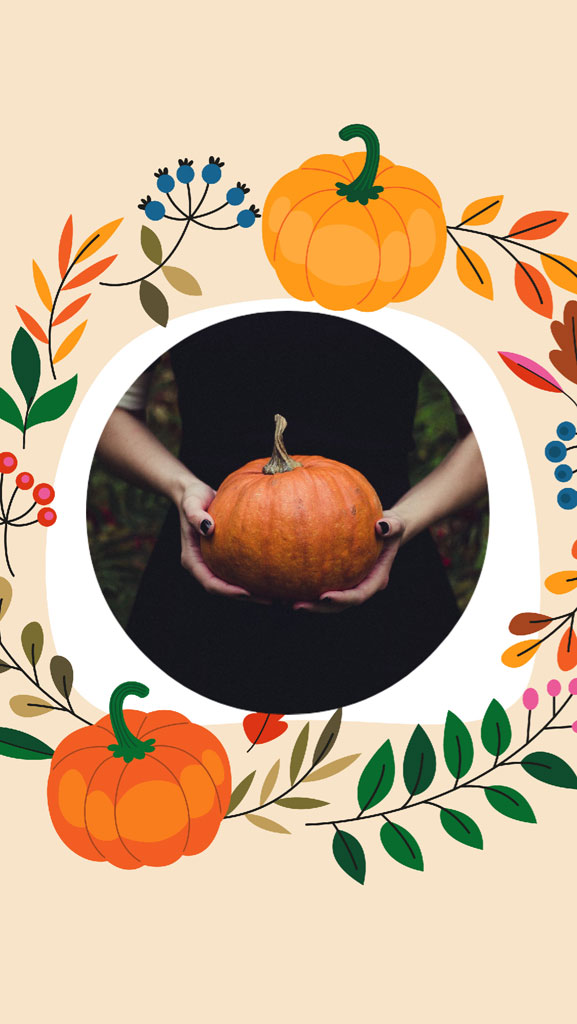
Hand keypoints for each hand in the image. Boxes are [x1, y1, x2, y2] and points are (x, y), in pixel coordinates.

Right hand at [177, 479, 268, 602]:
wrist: (196, 494)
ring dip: (254, 591)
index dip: (228, 591)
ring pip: (233, 583)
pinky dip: (255, 575)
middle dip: (246, 597)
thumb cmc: (192, 497)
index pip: (210, 583)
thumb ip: (195, 515)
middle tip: (271, 600)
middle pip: (224, 589)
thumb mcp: (191, 503)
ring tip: (278, 593)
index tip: (247, 592)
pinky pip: (240, 570)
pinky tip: (275, 574)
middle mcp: (203, 565)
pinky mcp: (225, 557)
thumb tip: (208, 528)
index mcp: (192, 560)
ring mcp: (214, 562)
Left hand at [293, 513, 404, 613]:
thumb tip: (381, 526)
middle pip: (339, 606)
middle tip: (296, 606)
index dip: (342, 600)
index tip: (324, 597)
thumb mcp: (396, 523)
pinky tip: (283, 584)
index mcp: (375, 580)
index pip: (359, 595)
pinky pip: (319, 585)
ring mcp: (348, 584)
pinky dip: (304, 587)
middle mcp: (360, 586)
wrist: (384, 530)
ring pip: (327, 602)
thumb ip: (392, 526)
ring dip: (308, 603)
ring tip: (284, 601)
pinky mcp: (337, 578)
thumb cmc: (389, 526)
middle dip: (318, 608)